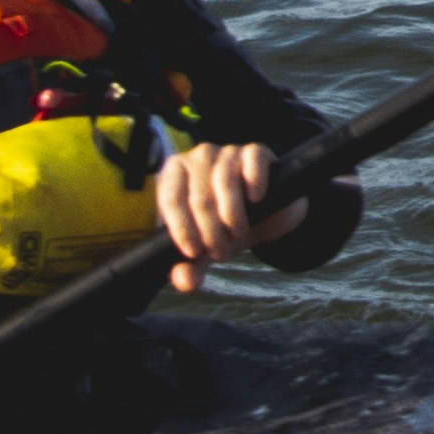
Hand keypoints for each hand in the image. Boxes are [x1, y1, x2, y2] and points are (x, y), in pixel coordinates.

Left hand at [156, 139, 304, 291]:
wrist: (263, 213)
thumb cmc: (222, 227)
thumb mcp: (205, 250)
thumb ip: (189, 268)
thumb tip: (186, 281)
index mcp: (174, 175)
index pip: (170, 198)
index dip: (181, 228)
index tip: (194, 252)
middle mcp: (198, 158)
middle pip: (199, 197)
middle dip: (211, 233)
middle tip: (221, 252)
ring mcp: (227, 152)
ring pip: (225, 181)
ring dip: (233, 217)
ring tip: (238, 236)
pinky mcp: (255, 151)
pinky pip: (252, 161)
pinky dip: (254, 183)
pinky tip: (256, 200)